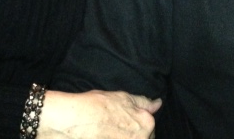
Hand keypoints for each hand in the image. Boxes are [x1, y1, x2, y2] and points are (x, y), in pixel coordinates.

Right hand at [37, 89, 160, 138]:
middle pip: (144, 138)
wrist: (75, 121)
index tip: (124, 124)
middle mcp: (141, 138)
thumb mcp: (123, 97)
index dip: (137, 125)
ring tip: (109, 132)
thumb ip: (143, 102)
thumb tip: (157, 103)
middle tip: (116, 129)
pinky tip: (104, 135)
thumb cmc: (98, 106)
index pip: (150, 129)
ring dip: (124, 137)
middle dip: (133, 135)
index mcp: (146, 123)